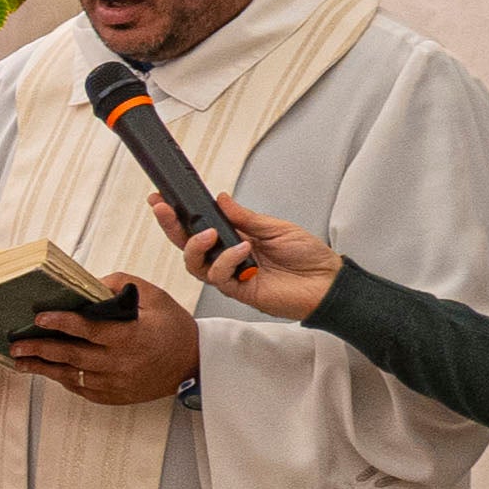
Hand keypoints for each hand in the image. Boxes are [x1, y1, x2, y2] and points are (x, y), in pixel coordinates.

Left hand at [6, 282, 196, 406]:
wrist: (193, 363)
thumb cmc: (173, 328)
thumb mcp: (154, 297)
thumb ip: (120, 285)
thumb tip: (88, 282)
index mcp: (130, 337)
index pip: (89, 330)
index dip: (62, 323)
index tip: (40, 318)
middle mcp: (121, 363)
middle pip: (73, 356)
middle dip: (40, 349)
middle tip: (16, 344)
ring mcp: (116, 383)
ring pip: (72, 375)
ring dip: (43, 368)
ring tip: (20, 360)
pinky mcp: (114, 396)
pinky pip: (82, 388)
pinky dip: (63, 378)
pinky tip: (46, 370)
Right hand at [165, 191, 343, 321]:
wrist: (326, 282)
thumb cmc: (307, 256)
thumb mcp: (275, 227)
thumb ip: (245, 217)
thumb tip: (220, 200)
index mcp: (236, 237)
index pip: (200, 225)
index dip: (179, 214)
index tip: (163, 198)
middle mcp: (228, 256)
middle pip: (187, 244)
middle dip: (171, 226)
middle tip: (164, 209)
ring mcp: (231, 274)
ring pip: (194, 263)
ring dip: (196, 246)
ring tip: (211, 234)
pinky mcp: (237, 290)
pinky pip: (217, 277)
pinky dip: (225, 261)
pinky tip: (242, 250)